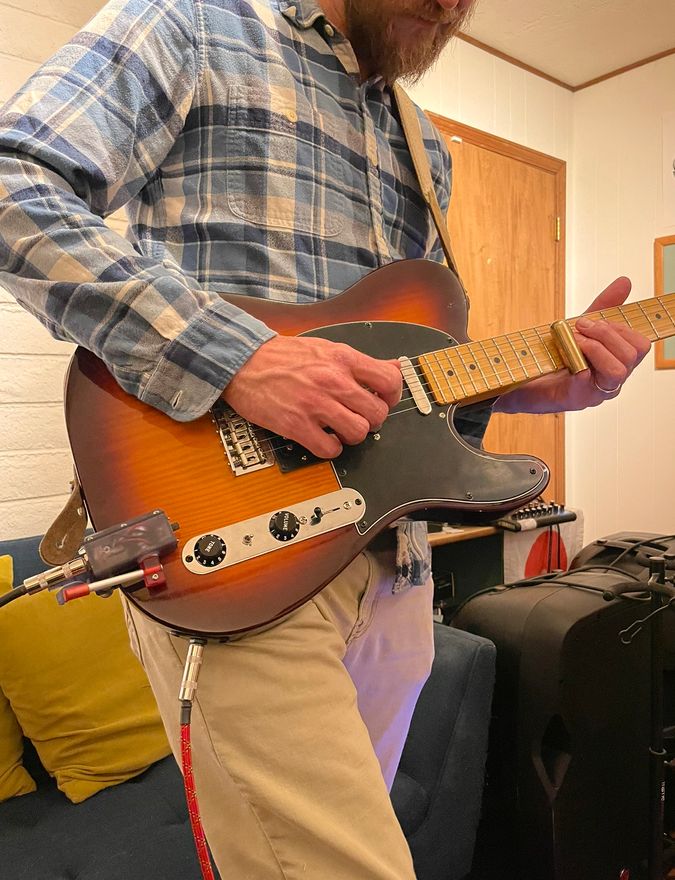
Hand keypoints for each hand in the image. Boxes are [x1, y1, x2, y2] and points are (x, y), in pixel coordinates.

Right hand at [222, 335, 402, 457]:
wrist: (244, 362)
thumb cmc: (283, 357)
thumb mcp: (327, 348)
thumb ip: (360, 362)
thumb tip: (395, 366)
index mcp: (343, 359)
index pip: (389, 381)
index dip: (392, 396)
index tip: (382, 400)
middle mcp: (333, 381)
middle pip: (377, 413)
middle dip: (371, 420)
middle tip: (357, 417)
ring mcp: (315, 404)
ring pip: (358, 433)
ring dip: (352, 435)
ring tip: (339, 429)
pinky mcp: (297, 425)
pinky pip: (330, 449)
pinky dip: (330, 448)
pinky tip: (322, 438)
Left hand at [496, 277, 651, 413]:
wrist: (520, 382)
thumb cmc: (554, 357)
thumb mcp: (580, 328)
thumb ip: (603, 307)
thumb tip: (625, 281)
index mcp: (617, 363)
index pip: (641, 345)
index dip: (621, 328)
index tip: (593, 320)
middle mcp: (613, 381)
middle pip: (632, 355)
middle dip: (606, 333)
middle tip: (579, 326)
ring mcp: (596, 393)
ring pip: (618, 371)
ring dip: (595, 347)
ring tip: (573, 340)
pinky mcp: (576, 400)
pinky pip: (588, 383)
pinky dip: (579, 363)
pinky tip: (565, 354)